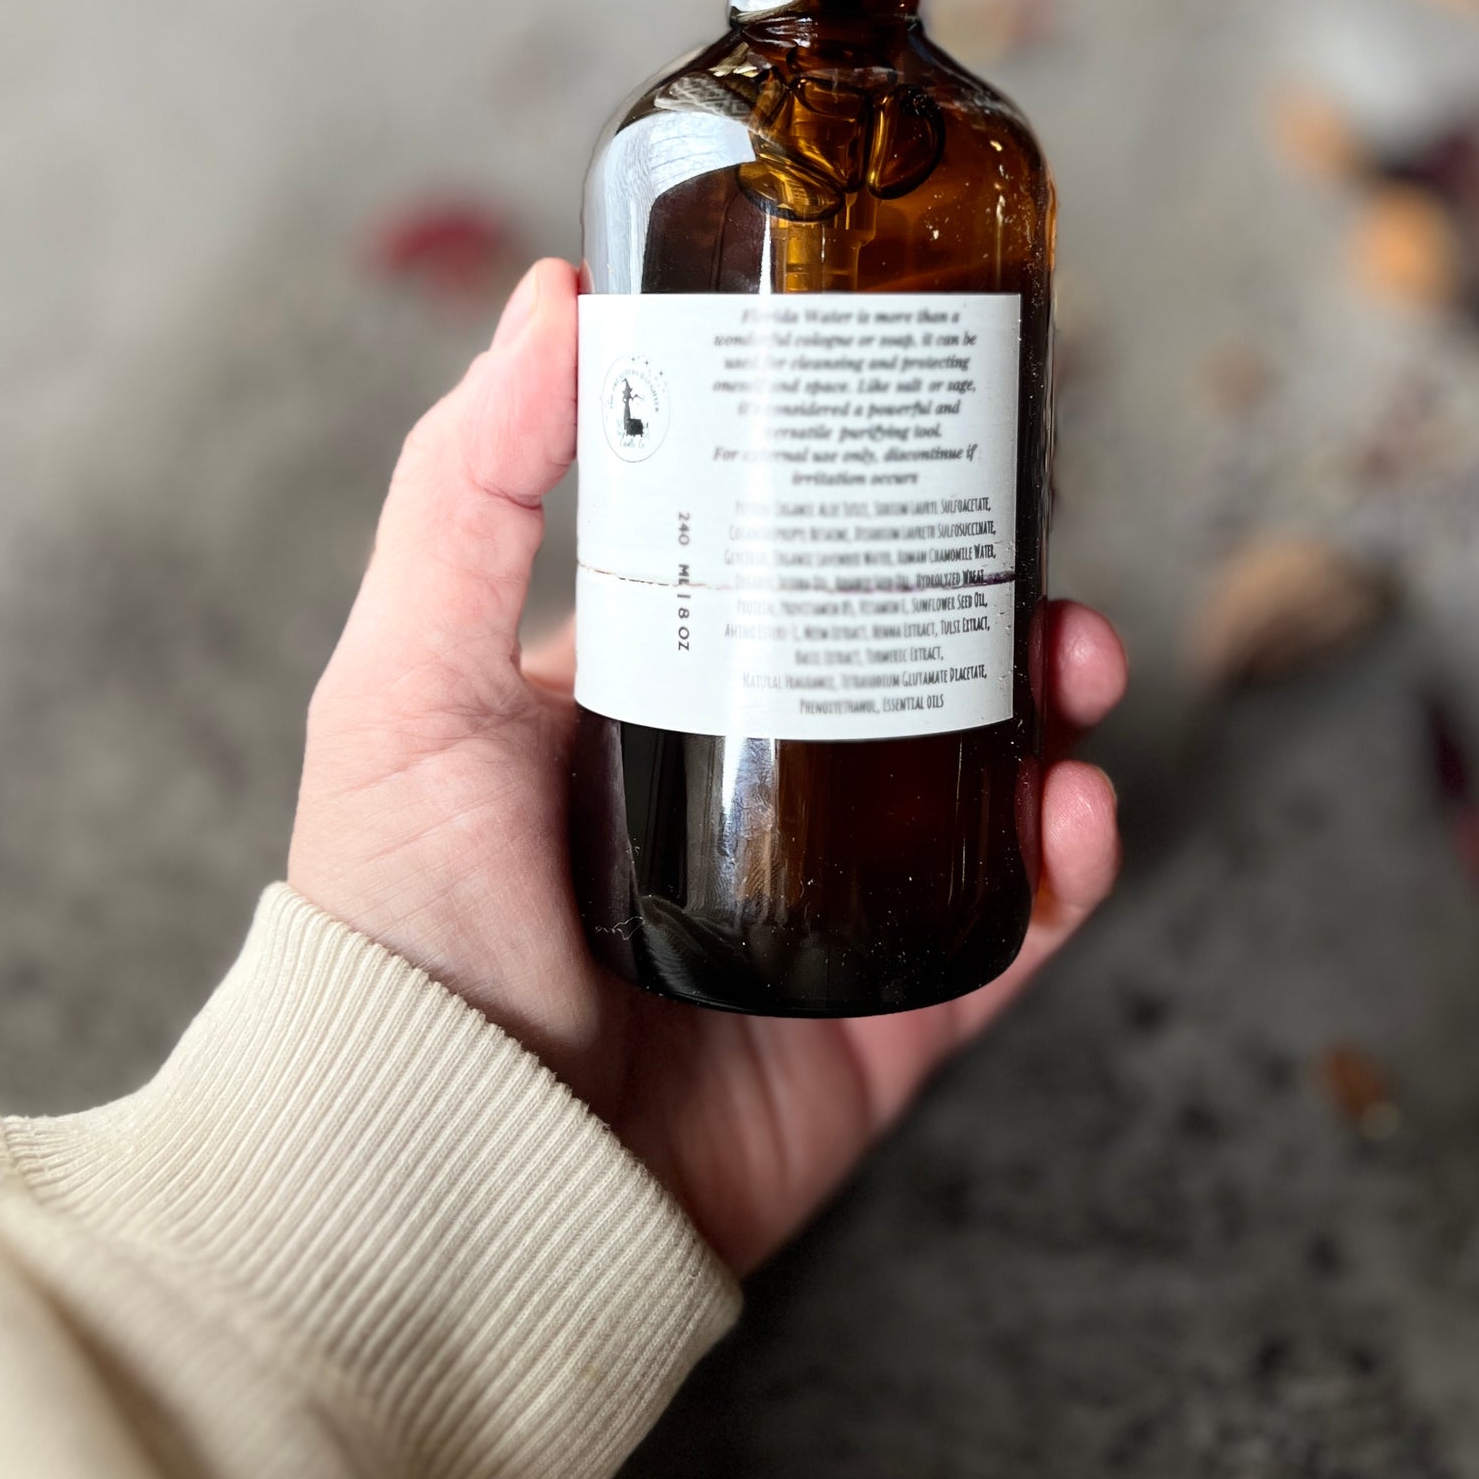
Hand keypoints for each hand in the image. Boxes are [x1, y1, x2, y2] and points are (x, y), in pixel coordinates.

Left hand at [290, 258, 1127, 1273]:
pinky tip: (1077, 814)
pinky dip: (1063, 870)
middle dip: (1001, 606)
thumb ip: (472, 490)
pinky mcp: (879, 1028)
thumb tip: (559, 293)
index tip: (942, 433)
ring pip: (979, 786)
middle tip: (1047, 570)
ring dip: (1055, 716)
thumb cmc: (396, 925)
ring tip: (1082, 669)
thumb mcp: (405, 682)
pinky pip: (1004, 935)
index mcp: (647, 701)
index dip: (874, 501)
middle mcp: (742, 793)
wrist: (434, 1186)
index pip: (784, 571)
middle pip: (911, 666)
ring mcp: (819, 909)